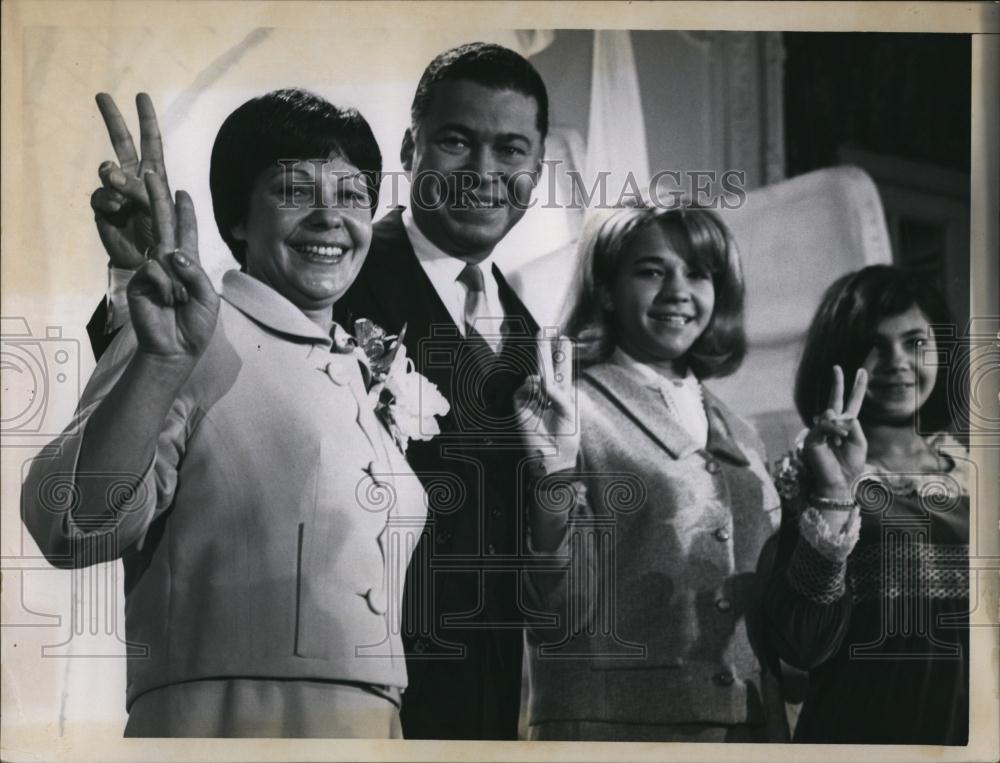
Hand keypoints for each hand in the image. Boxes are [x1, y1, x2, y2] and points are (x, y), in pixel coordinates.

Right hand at [90, 93, 167, 269]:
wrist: (148, 263)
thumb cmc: (162, 236)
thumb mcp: (160, 209)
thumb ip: (138, 189)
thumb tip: (110, 172)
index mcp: (154, 176)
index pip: (150, 142)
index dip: (146, 120)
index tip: (141, 96)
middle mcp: (134, 179)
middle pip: (122, 143)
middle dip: (113, 119)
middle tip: (102, 95)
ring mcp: (116, 192)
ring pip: (107, 170)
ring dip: (113, 179)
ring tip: (123, 199)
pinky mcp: (102, 207)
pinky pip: (99, 194)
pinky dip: (107, 200)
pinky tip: (116, 211)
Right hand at [127, 172, 218, 359]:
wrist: (176, 349)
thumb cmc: (195, 324)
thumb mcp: (207, 297)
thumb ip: (195, 273)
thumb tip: (172, 254)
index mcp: (189, 264)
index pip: (186, 233)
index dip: (185, 213)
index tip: (182, 193)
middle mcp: (169, 262)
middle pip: (163, 226)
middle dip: (158, 198)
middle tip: (150, 172)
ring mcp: (151, 270)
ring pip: (164, 254)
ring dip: (177, 281)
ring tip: (179, 303)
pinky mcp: (138, 281)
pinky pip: (154, 270)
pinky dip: (166, 286)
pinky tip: (167, 302)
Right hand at [514, 336, 577, 471]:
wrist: (554, 459)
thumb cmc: (567, 439)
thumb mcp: (571, 414)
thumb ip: (560, 395)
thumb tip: (542, 381)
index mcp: (564, 394)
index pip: (563, 371)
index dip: (563, 355)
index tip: (564, 339)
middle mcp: (548, 394)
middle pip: (547, 367)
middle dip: (545, 349)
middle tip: (543, 332)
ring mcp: (534, 399)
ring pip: (535, 375)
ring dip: (540, 361)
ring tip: (543, 346)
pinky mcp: (521, 407)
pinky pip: (524, 390)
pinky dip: (531, 387)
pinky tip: (539, 388)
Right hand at [802, 365, 867, 496]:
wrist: (841, 481)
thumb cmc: (851, 464)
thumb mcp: (859, 442)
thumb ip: (853, 425)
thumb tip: (838, 414)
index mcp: (846, 425)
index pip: (852, 403)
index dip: (857, 387)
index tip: (862, 372)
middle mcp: (832, 425)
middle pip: (835, 399)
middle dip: (837, 383)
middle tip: (837, 367)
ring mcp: (821, 430)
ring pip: (830, 414)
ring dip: (840, 427)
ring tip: (842, 441)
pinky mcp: (812, 438)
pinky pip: (823, 425)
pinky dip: (833, 430)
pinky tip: (838, 438)